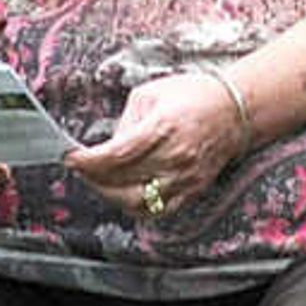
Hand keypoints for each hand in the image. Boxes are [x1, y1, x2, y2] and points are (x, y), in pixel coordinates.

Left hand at [71, 71, 247, 218]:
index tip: (70, 157)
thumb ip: (126, 122)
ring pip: (136, 202)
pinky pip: (157, 211)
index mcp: (163, 128)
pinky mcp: (192, 190)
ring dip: (110, 195)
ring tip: (99, 181)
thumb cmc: (193, 96)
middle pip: (121, 182)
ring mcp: (185, 178)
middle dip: (92, 177)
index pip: (115, 155)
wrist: (235, 111)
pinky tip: (123, 193)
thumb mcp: (150, 94)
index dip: (87, 161)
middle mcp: (175, 157)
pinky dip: (134, 207)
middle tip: (81, 168)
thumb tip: (108, 147)